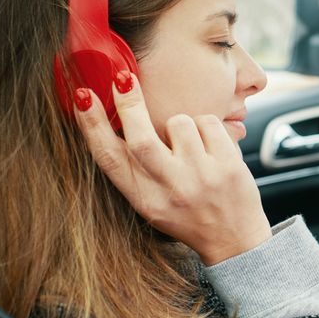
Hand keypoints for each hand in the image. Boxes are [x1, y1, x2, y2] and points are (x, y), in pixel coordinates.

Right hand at [72, 73, 271, 264]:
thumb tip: (114, 115)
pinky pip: (208, 122)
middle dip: (129, 103)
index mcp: (144, 199)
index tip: (84, 96)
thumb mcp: (152, 202)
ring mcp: (201, 177)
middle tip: (123, 77)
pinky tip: (210, 145)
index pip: (109, 159)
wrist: (235, 239)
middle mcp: (170, 189)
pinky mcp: (228, 166)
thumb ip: (134, 169)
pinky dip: (206, 125)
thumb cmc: (188, 214)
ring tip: (188, 142)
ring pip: (179, 122)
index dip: (92, 125)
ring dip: (180, 121)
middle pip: (141, 139)